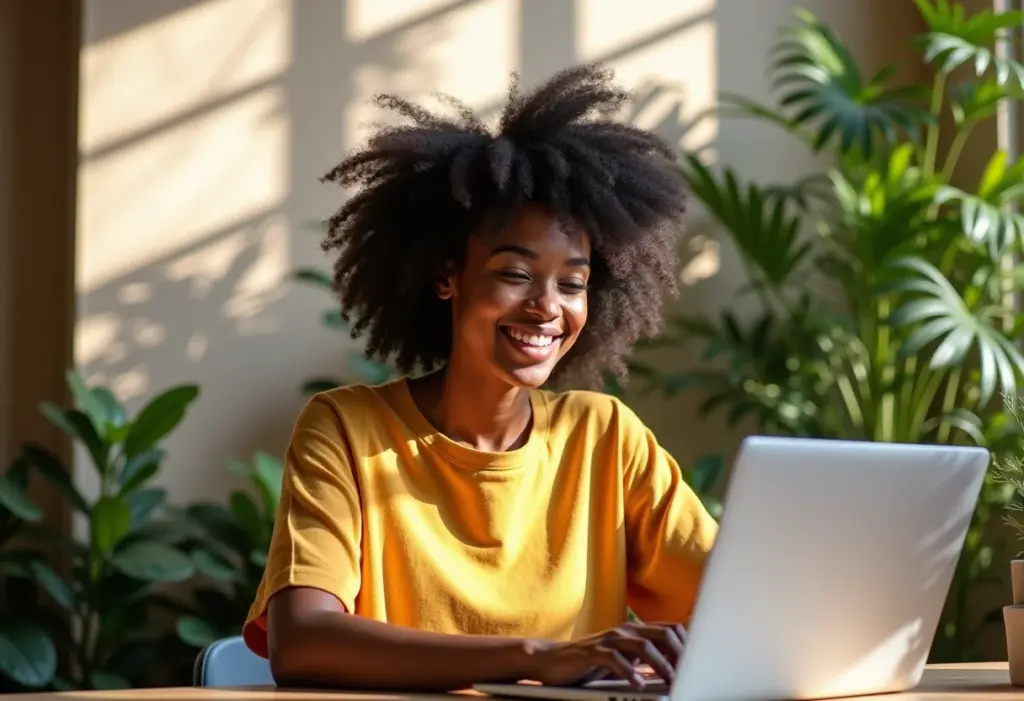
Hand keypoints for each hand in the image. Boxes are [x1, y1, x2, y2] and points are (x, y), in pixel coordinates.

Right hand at [524, 622, 686, 688]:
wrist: (553, 661)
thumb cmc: (591, 663)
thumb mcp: (624, 659)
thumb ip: (646, 658)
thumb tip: (675, 667)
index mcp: (635, 631)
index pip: (671, 630)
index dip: (688, 646)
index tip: (701, 665)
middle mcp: (625, 631)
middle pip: (662, 634)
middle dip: (680, 655)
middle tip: (690, 675)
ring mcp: (609, 640)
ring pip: (643, 646)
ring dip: (660, 664)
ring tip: (671, 682)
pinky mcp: (592, 652)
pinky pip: (615, 659)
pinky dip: (629, 672)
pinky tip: (638, 685)